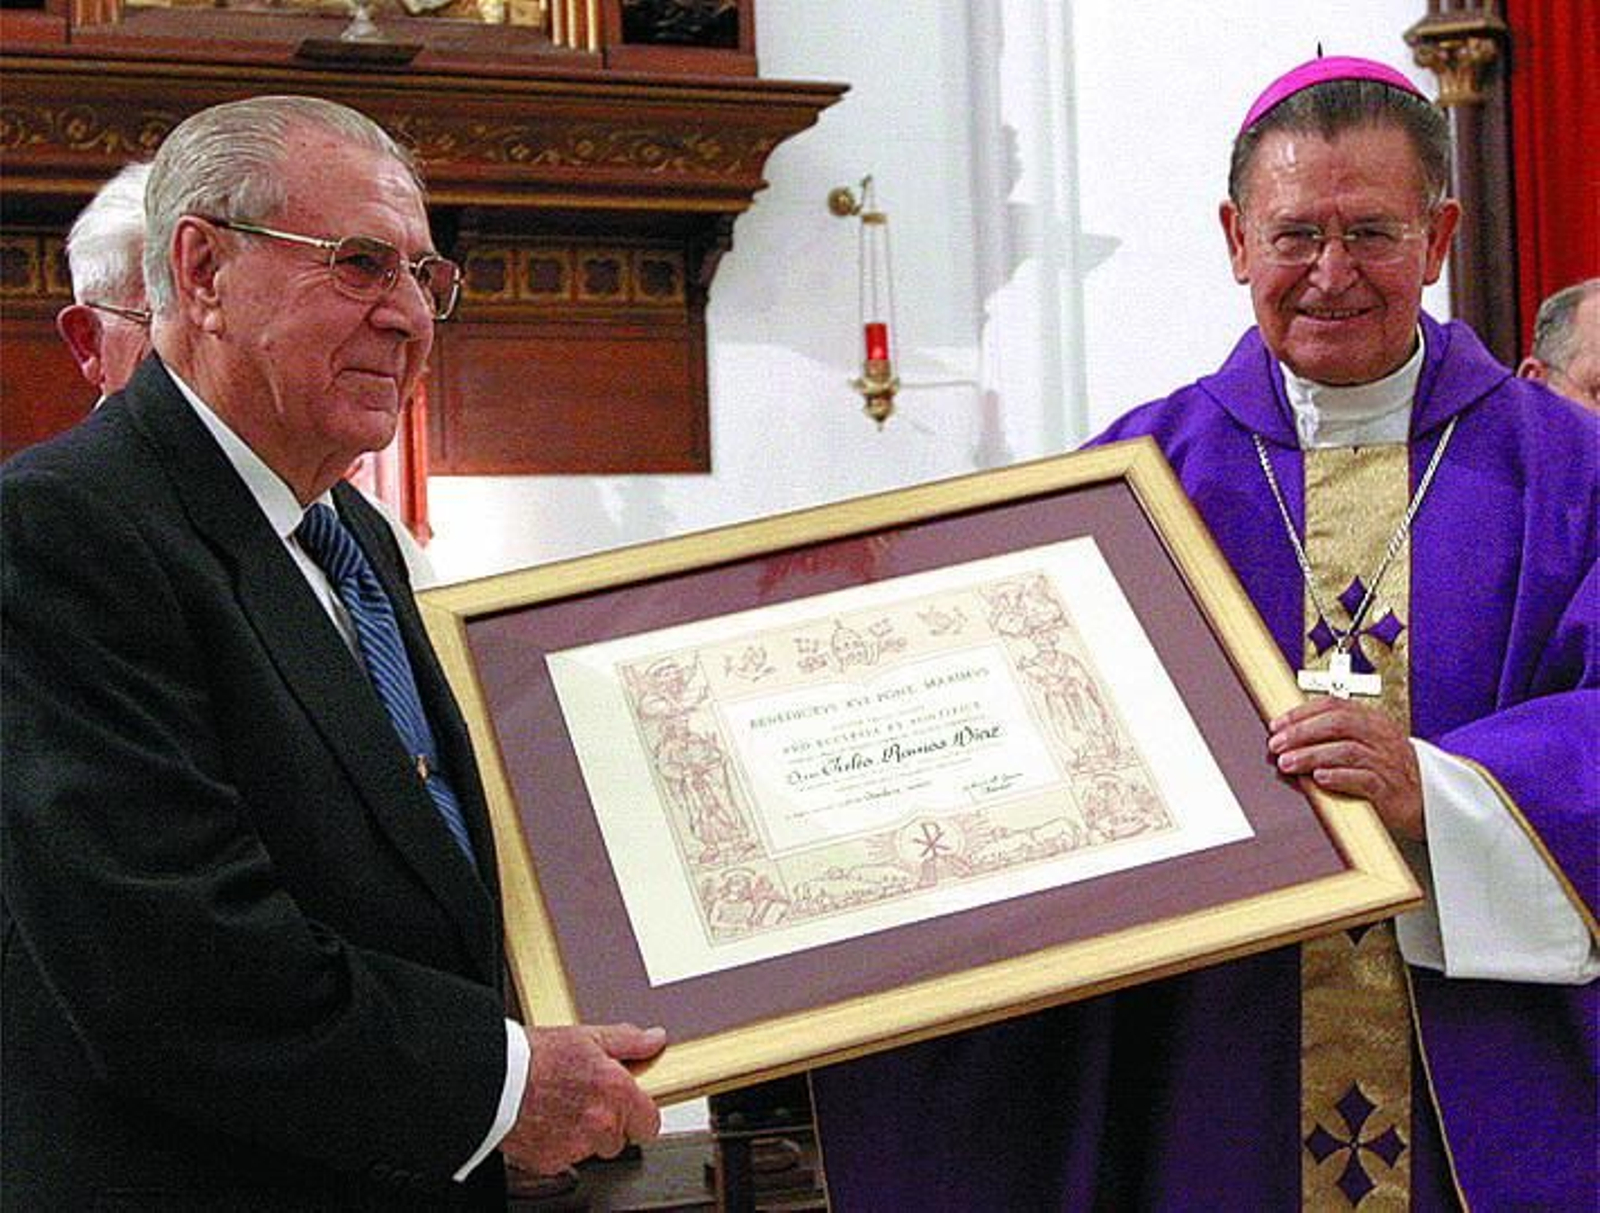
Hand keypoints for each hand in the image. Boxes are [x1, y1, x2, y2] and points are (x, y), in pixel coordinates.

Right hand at [500, 1023, 665, 1175]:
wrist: (492, 1079)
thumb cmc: (535, 1056)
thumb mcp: (588, 1037)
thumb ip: (629, 1042)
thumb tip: (654, 1040)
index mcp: (616, 1093)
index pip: (649, 1123)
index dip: (639, 1114)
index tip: (630, 1107)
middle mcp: (600, 1124)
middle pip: (619, 1139)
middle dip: (608, 1123)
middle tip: (585, 1099)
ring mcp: (576, 1147)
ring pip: (592, 1149)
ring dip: (583, 1135)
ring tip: (561, 1106)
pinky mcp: (551, 1162)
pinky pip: (564, 1159)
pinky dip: (557, 1145)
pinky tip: (546, 1120)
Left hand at [1269, 698, 1424, 839]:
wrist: (1429, 801)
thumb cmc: (1389, 773)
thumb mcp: (1362, 748)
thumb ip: (1327, 742)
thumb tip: (1281, 745)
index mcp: (1372, 721)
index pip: (1334, 705)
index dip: (1302, 713)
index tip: (1276, 724)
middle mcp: (1381, 737)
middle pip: (1338, 724)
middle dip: (1302, 732)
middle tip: (1275, 744)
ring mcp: (1387, 762)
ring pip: (1347, 751)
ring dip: (1312, 755)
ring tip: (1287, 763)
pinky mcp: (1391, 789)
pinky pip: (1364, 779)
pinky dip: (1339, 777)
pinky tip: (1319, 779)